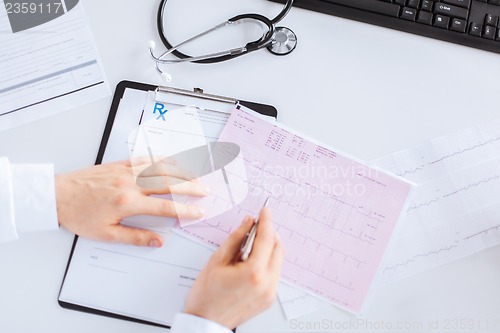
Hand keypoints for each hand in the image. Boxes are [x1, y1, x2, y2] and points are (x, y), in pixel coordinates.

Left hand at [55, 159, 208, 246]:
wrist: (56, 196)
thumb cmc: (78, 215)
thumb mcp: (106, 234)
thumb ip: (135, 237)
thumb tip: (158, 241)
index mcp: (128, 203)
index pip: (165, 207)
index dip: (185, 210)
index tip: (199, 211)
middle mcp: (130, 183)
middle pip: (168, 183)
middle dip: (190, 187)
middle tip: (205, 190)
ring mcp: (125, 171)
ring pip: (159, 168)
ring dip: (180, 171)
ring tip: (195, 176)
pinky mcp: (118, 164)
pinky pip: (144, 159)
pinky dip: (160, 159)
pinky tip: (170, 161)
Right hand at [184, 208, 282, 328]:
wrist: (205, 322)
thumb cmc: (206, 295)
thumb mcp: (217, 260)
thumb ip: (236, 238)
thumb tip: (248, 222)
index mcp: (254, 273)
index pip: (266, 239)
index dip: (266, 222)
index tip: (265, 211)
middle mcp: (266, 284)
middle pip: (277, 249)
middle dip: (270, 233)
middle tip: (258, 224)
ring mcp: (270, 293)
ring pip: (278, 261)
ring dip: (269, 247)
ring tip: (252, 242)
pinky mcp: (269, 299)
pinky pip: (274, 273)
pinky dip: (267, 261)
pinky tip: (253, 259)